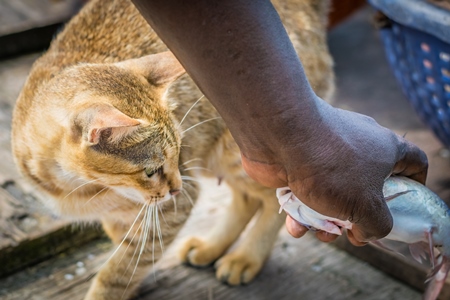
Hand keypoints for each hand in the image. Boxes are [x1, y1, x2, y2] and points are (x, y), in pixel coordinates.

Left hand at [242, 100, 427, 245]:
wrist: (280, 134)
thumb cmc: (331, 166)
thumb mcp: (366, 205)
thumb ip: (377, 225)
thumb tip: (364, 233)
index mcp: (385, 150)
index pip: (414, 162)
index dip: (415, 184)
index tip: (403, 207)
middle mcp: (358, 148)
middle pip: (367, 189)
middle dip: (357, 217)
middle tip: (348, 231)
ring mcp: (326, 154)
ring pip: (333, 195)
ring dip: (325, 220)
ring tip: (318, 232)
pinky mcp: (299, 163)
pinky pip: (305, 192)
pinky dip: (301, 211)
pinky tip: (294, 225)